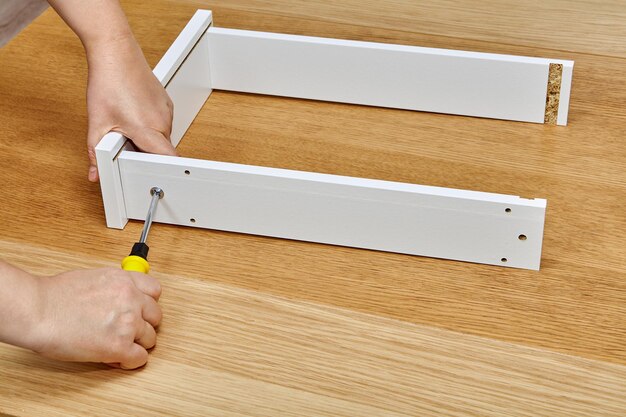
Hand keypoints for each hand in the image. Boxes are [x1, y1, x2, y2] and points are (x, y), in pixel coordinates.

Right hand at [29, 268, 161, 368]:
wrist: (38, 310)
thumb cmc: (54, 296)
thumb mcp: (93, 278)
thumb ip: (112, 288)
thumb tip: (116, 299)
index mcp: (124, 280)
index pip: (155, 291)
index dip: (146, 303)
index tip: (138, 310)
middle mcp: (131, 299)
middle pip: (155, 316)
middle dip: (142, 324)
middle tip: (126, 330)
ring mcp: (128, 323)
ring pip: (150, 338)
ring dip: (136, 343)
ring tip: (117, 345)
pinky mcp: (120, 346)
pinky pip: (140, 358)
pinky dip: (130, 361)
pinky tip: (115, 358)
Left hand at [85, 36, 176, 181]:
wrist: (116, 53)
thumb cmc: (109, 82)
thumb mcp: (97, 122)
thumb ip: (96, 152)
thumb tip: (95, 173)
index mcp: (148, 130)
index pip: (169, 160)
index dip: (164, 171)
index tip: (156, 175)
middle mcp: (163, 122)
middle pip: (163, 150)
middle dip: (146, 154)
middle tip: (126, 147)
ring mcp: (167, 111)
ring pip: (163, 137)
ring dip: (148, 139)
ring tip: (128, 127)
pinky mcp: (166, 103)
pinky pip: (163, 123)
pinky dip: (151, 126)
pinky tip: (133, 116)